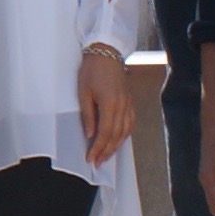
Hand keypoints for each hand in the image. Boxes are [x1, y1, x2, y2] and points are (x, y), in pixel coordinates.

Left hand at [77, 49, 132, 164]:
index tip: (91, 158)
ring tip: (106, 156)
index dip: (98, 148)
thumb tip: (90, 135)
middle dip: (107, 151)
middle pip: (116, 135)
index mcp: (110, 103)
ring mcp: (129, 104)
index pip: (105, 133)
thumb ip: (88, 115)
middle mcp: (123, 106)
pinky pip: (131, 123)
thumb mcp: (83, 92)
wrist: (106, 53)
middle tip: (98, 162)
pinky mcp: (131, 101)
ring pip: (126, 131)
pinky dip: (125, 135)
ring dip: (116, 146)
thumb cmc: (92, 70)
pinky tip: (118, 141)